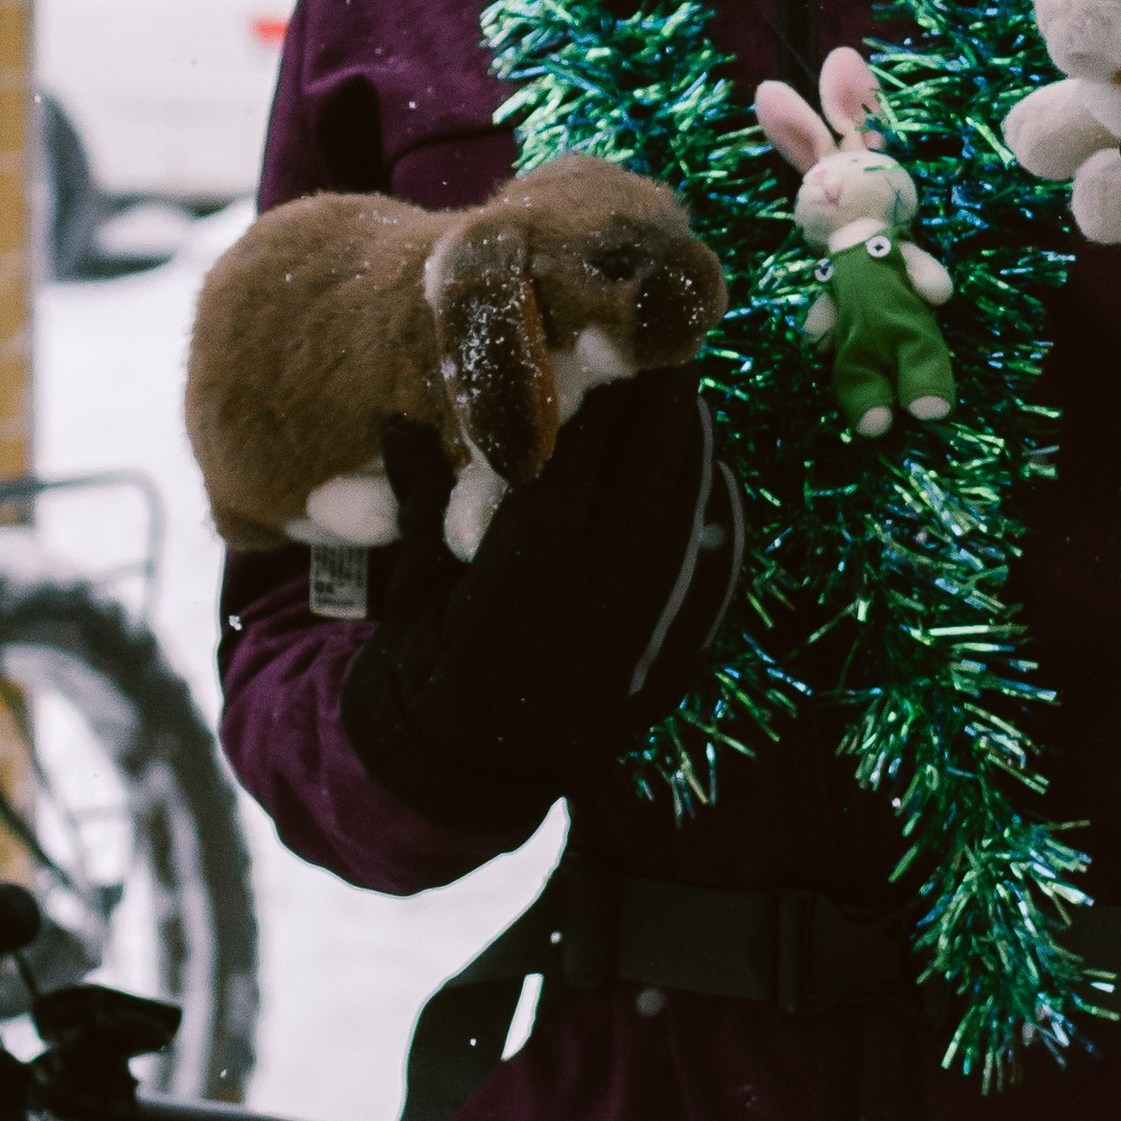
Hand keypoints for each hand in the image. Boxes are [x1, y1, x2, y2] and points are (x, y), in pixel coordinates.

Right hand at [340, 377, 744, 830]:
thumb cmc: (425, 665)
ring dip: (694, 458)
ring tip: (691, 396)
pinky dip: (719, 522)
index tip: (600, 353)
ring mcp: (633, 661)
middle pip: (637, 503)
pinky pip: (711, 585)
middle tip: (669, 347)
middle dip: (657, 419)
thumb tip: (401, 416)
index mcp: (503, 617)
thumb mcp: (409, 592)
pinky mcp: (670, 674)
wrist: (465, 773)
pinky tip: (716, 469)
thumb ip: (419, 506)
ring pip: (682, 537)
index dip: (586, 422)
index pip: (558, 495)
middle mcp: (580, 639)